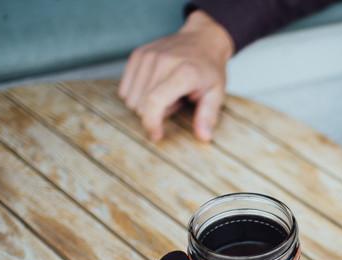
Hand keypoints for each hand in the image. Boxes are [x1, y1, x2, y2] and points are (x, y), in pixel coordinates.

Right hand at [119, 10, 233, 141]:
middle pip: (141, 104)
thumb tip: (203, 137)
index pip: (154, 101)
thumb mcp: (217, 93)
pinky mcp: (138, 54)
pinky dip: (137, 94)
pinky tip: (155, 86)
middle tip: (175, 102)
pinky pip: (125, 88)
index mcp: (184, 72)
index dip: (151, 123)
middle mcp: (162, 61)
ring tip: (166, 93)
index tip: (156, 135)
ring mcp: (147, 56)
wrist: (202, 39)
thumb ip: (208, 115)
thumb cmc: (209, 69)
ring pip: (131, 98)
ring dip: (146, 104)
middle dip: (155, 113)